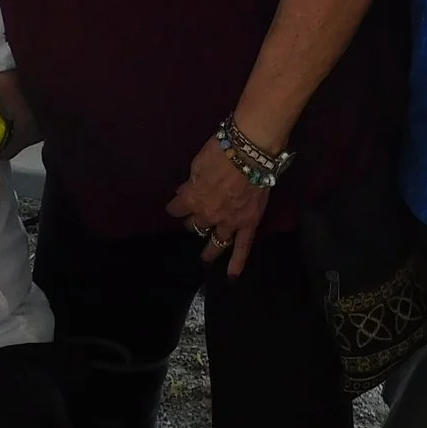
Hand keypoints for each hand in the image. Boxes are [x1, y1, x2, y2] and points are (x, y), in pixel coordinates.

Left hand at [167, 140, 270, 276]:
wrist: (251, 152)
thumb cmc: (222, 150)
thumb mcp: (197, 163)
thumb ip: (191, 182)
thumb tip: (184, 192)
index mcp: (192, 199)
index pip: (176, 209)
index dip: (175, 206)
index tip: (175, 205)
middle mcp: (207, 215)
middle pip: (195, 225)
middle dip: (193, 222)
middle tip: (195, 220)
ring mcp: (228, 223)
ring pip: (215, 241)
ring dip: (209, 251)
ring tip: (205, 259)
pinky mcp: (248, 224)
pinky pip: (242, 247)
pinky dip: (237, 263)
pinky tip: (231, 276)